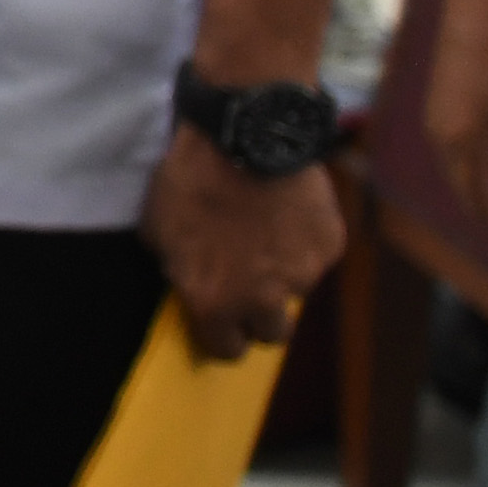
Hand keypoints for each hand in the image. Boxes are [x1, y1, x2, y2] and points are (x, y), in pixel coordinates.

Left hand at [139, 127, 344, 361]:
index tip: (220, 321)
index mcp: (214, 302)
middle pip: (270, 333)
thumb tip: (189, 279)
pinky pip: (316, 255)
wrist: (242, 136)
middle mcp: (262, 300)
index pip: (225, 349)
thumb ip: (179, 268)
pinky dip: (303, 240)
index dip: (222, 336)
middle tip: (248, 284)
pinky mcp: (329, 246)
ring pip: (296, 290)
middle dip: (259, 316)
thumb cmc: (189, 180)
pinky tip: (285, 208)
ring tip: (265, 230)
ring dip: (282, 273)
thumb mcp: (158, 230)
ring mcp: (302, 274)